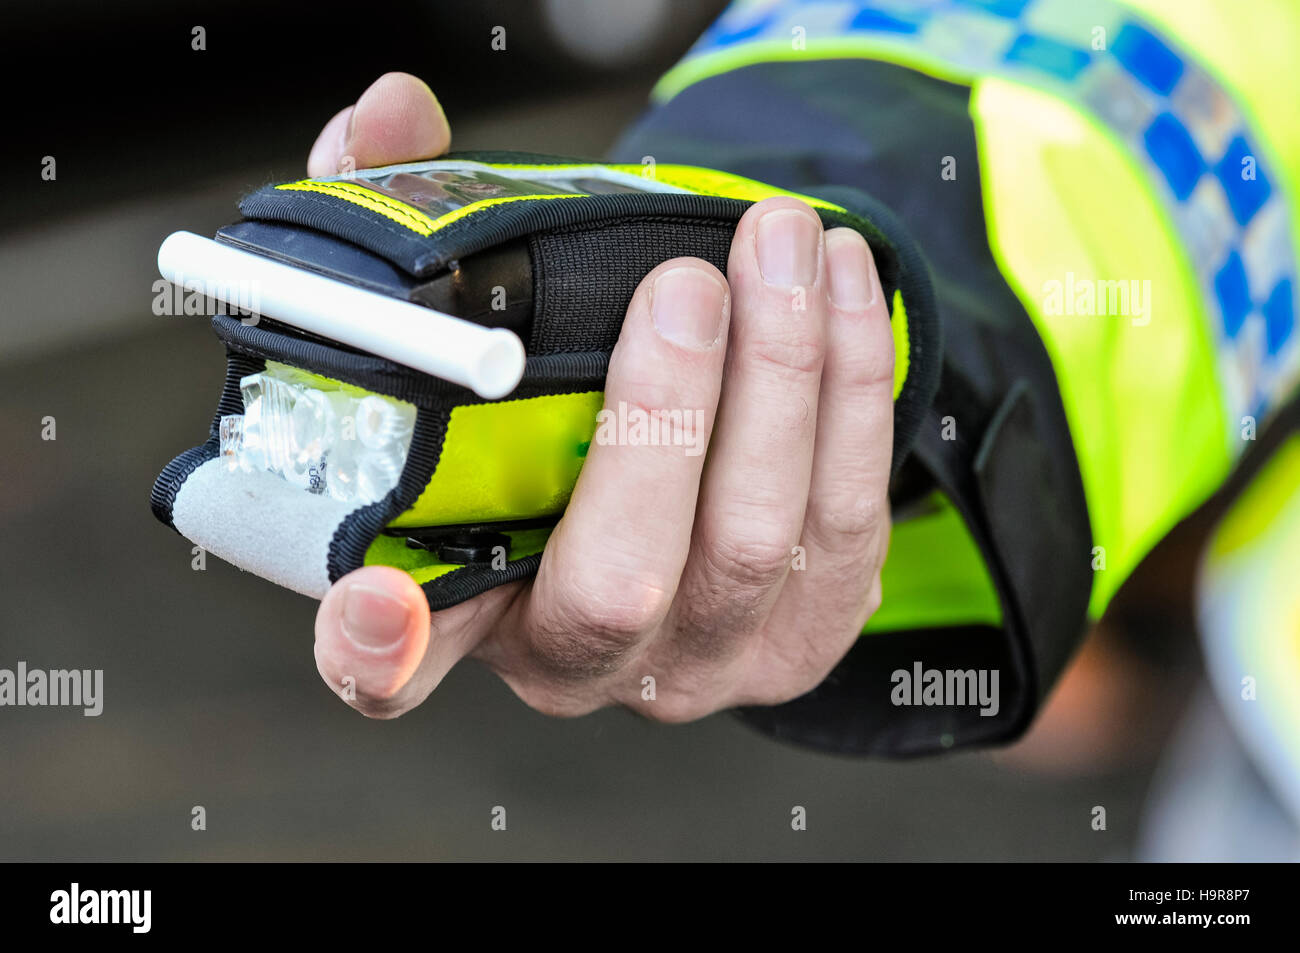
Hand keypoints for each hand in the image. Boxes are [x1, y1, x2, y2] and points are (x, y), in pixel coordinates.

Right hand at [308, 73, 894, 721]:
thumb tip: (392, 113)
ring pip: (757, 539)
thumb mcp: (464, 318)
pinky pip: (848, 516)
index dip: (375, 647)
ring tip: (781, 242)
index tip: (382, 598)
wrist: (674, 459)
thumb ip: (407, 221)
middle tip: (684, 284)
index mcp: (463, 605)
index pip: (389, 667)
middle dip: (664, 419)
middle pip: (622, 581)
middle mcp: (580, 658)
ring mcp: (702, 658)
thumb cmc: (550, 397)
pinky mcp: (807, 630)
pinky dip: (852, 387)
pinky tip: (841, 288)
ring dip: (783, 374)